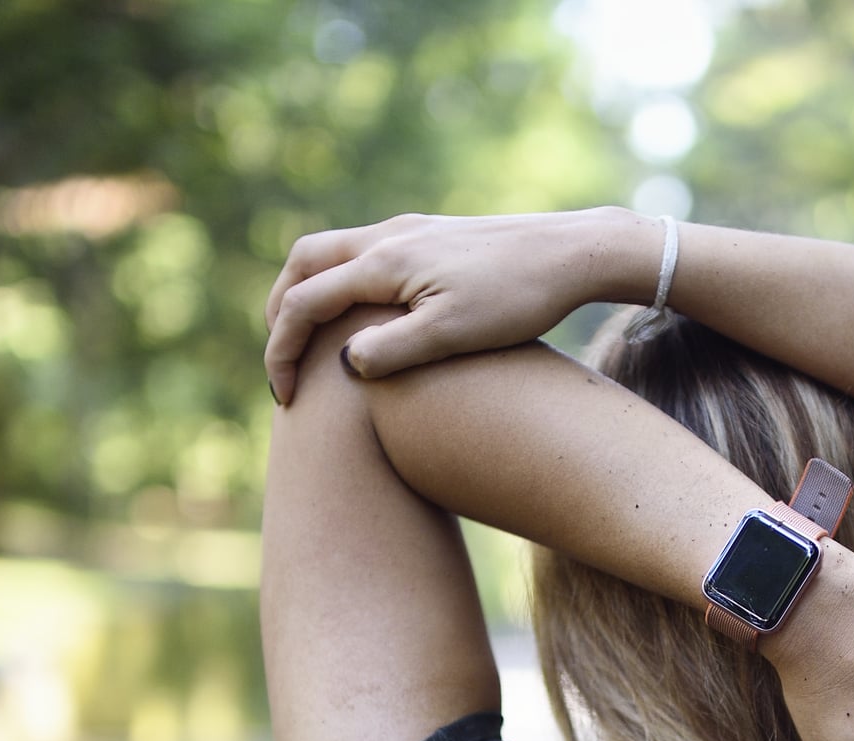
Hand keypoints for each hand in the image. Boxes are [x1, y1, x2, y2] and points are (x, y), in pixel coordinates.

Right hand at [264, 209, 647, 401]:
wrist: (574, 252)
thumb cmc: (519, 297)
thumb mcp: (454, 333)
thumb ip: (393, 350)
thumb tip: (344, 364)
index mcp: (384, 262)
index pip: (304, 302)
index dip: (283, 351)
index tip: (285, 397)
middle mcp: (388, 236)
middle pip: (304, 263)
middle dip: (280, 311)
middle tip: (281, 361)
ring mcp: (411, 230)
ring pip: (333, 253)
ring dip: (309, 292)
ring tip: (311, 340)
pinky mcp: (433, 235)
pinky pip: (364, 252)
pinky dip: (342, 282)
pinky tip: (364, 317)